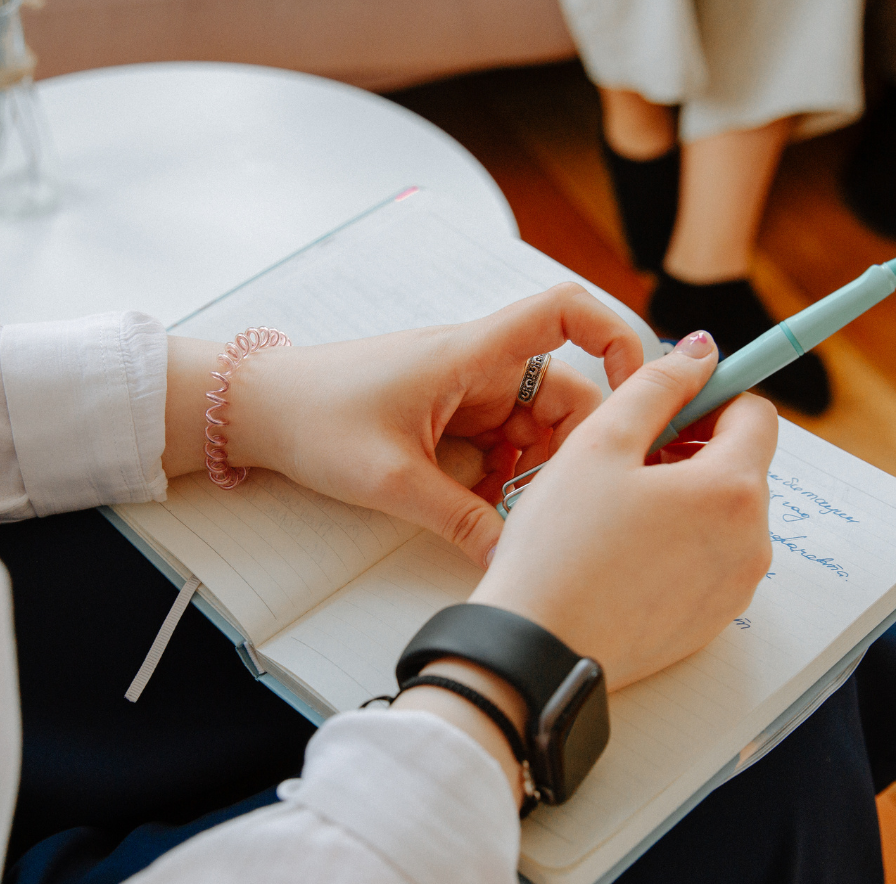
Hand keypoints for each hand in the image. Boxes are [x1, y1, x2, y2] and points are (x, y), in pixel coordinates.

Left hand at [162, 283, 642, 568]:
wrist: (257, 410)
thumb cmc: (315, 419)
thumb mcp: (393, 481)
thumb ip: (461, 520)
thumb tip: (511, 560)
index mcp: (471, 354)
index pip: (565, 312)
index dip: (616, 336)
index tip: (639, 389)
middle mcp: (477, 365)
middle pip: (562, 393)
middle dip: (568, 450)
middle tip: (552, 505)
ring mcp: (463, 392)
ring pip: (532, 428)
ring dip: (531, 472)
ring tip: (506, 515)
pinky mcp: (447, 418)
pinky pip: (498, 445)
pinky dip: (501, 478)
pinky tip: (481, 512)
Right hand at [470, 331, 778, 692]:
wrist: (537, 649)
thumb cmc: (559, 548)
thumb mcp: (600, 443)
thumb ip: (657, 385)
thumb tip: (700, 352)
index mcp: (732, 489)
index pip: (755, 414)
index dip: (709, 398)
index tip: (665, 408)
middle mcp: (750, 542)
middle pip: (740, 467)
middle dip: (692, 452)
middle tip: (625, 463)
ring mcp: (734, 589)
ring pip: (722, 517)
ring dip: (683, 500)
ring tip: (616, 513)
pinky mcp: (710, 623)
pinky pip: (707, 563)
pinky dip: (677, 547)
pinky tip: (622, 556)